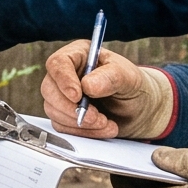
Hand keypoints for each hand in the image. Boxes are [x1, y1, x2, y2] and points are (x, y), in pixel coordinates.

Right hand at [43, 43, 172, 140]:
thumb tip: (88, 85)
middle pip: (49, 89)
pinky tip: (103, 128)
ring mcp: (63, 95)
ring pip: (53, 110)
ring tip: (106, 123)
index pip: (58, 63)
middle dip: (71, 108)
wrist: (138, 109)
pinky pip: (62, 126)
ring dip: (79, 123)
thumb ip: (111, 77)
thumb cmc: (132, 86)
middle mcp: (66, 74)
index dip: (64, 81)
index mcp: (79, 55)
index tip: (77, 96)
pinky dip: (82, 132)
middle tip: (95, 117)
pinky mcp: (64, 115)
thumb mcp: (128, 78)